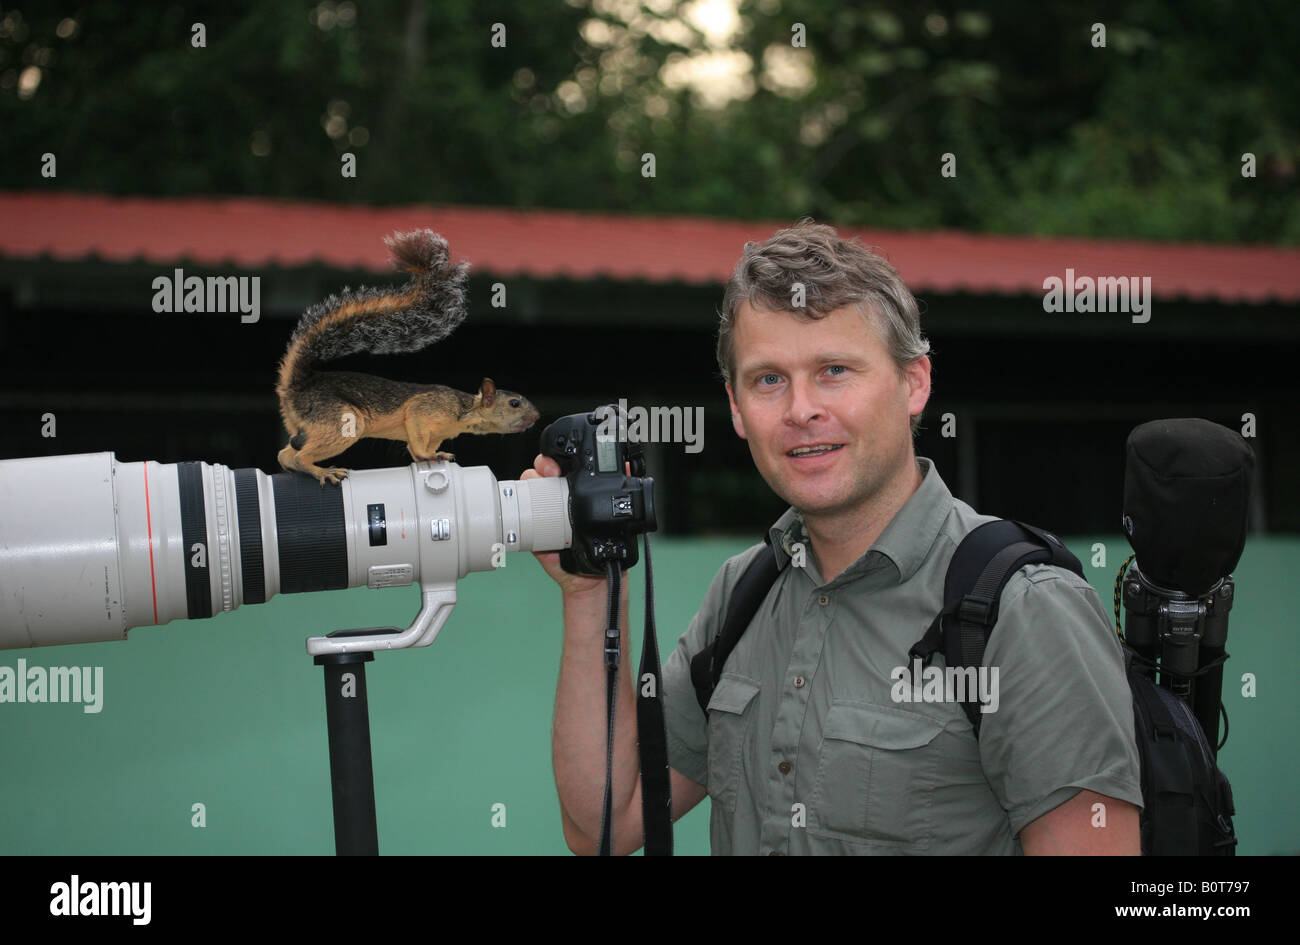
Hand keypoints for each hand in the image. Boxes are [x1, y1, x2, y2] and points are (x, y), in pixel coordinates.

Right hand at [520, 454, 607, 597]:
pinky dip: (517, 509)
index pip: (560, 466)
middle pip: (540, 472)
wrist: (593, 575)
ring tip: (538, 483)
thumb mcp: (614, 513)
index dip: (555, 459)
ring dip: (529, 481)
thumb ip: (618, 488)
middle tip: (550, 472)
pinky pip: (521, 516)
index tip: (558, 464)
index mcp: (573, 490)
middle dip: (541, 466)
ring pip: (528, 489)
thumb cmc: (603, 543)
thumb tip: (626, 465)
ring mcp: (542, 513)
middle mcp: (556, 498)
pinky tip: (522, 505)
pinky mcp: (534, 531)